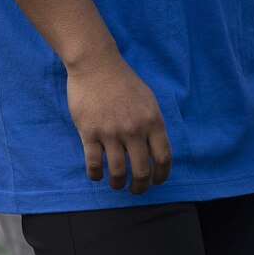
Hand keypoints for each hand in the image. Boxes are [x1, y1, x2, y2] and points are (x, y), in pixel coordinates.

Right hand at [65, 50, 171, 194]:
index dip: (162, 175)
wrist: (96, 64)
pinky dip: (95, 175)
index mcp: (152, 121)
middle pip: (142, 171)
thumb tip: (156, 151)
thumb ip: (152, 125)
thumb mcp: (148, 100)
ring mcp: (111, 132)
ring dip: (118, 184)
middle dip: (140, 187)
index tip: (157, 182)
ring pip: (118, 172)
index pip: (163, 157)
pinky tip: (97, 175)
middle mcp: (134, 129)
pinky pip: (94, 164)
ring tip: (116, 184)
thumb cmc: (123, 82)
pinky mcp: (90, 132)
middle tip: (136, 190)